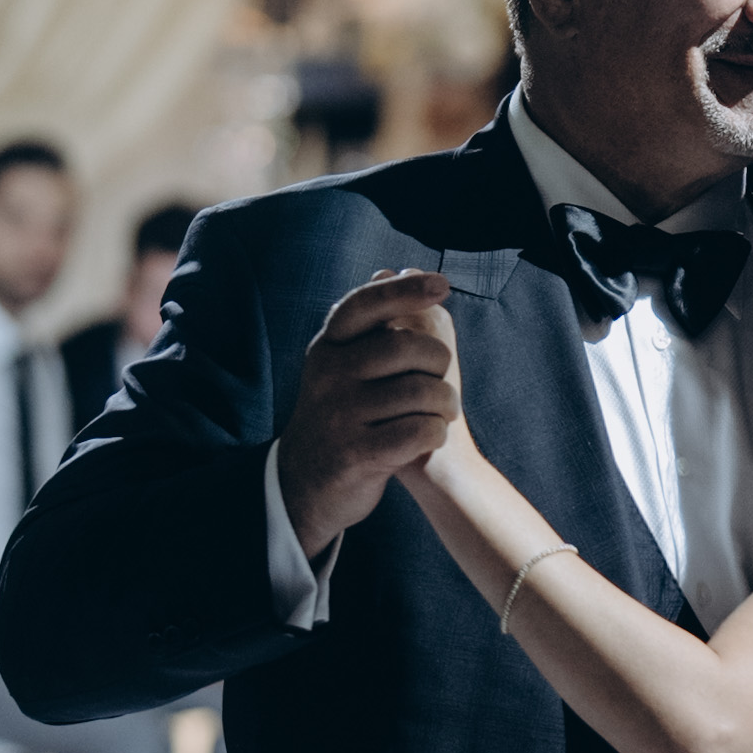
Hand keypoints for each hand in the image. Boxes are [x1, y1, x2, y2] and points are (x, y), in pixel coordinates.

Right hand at [279, 268, 458, 558]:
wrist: (306, 483)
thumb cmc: (342, 415)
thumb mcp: (343, 366)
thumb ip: (372, 324)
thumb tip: (396, 268)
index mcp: (328, 347)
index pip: (366, 305)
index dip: (405, 290)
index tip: (442, 285)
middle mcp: (328, 375)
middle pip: (407, 347)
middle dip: (439, 362)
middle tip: (441, 379)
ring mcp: (339, 415)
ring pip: (422, 391)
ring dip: (446, 403)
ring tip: (441, 413)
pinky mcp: (356, 454)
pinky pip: (420, 431)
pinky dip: (437, 432)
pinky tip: (429, 437)